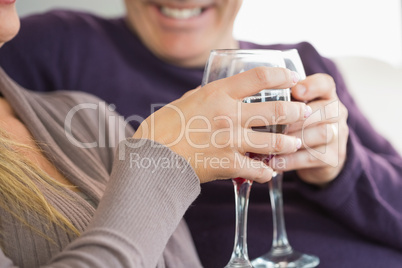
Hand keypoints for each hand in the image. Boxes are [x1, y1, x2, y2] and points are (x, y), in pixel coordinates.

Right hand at [133, 67, 310, 183]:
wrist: (152, 158)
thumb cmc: (163, 128)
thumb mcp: (184, 102)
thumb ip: (204, 95)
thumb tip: (211, 90)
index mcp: (217, 94)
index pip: (259, 78)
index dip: (281, 76)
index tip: (292, 78)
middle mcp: (229, 115)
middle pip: (275, 110)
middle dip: (295, 111)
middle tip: (304, 112)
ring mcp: (231, 140)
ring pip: (273, 141)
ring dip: (288, 142)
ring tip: (295, 143)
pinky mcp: (229, 164)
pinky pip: (259, 169)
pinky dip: (267, 171)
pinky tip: (269, 170)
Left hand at [271, 73, 348, 185]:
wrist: (318, 157)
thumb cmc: (297, 126)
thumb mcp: (292, 109)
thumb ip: (281, 101)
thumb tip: (250, 101)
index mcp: (326, 95)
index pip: (326, 83)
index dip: (312, 85)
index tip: (295, 91)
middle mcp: (337, 113)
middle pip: (325, 109)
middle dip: (297, 117)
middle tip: (274, 124)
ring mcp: (338, 135)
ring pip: (322, 133)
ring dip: (293, 139)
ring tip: (271, 144)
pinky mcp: (334, 157)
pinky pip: (313, 157)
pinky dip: (291, 160)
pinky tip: (273, 162)